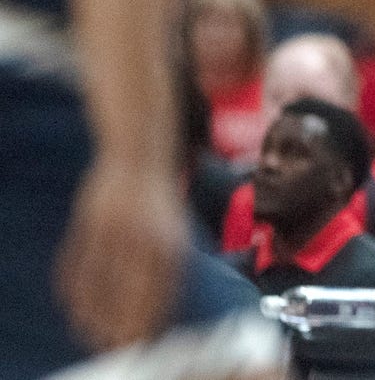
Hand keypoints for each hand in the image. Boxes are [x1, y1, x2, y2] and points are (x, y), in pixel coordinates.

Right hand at [55, 160, 187, 350]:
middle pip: (127, 292)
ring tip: (89, 330)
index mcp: (170, 242)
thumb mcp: (174, 232)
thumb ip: (167, 267)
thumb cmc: (159, 202)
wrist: (139, 157)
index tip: (141, 340)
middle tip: (112, 342)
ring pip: (98, 280)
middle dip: (119, 322)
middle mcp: (143, 237)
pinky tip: (74, 302)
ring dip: (92, 310)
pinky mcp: (89, 220)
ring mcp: (113, 228)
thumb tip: (160, 308)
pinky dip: (74, 285)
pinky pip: (77, 261)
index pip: (158, 292)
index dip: (147, 319)